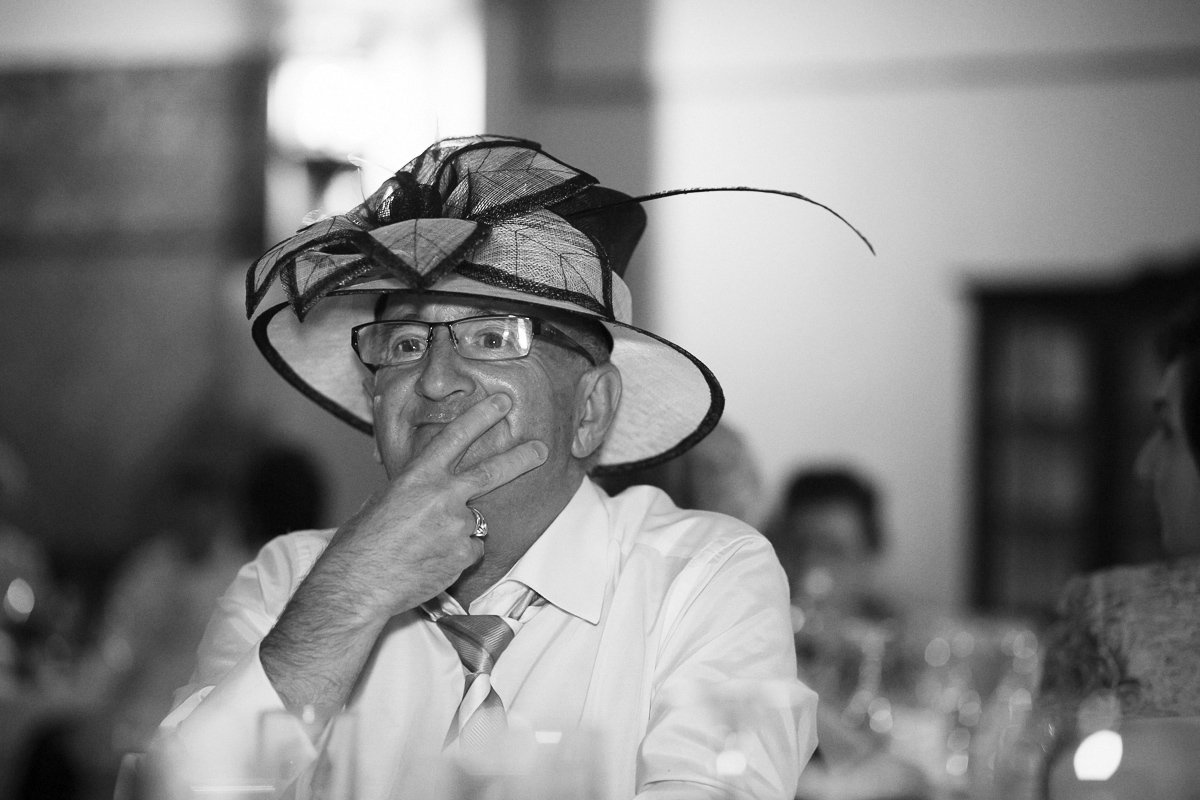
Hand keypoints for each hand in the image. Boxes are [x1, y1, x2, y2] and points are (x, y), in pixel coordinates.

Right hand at [319, 392, 547, 616]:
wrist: (359, 583)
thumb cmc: (363, 542)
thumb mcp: (382, 498)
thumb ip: (409, 483)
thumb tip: (415, 472)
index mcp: (419, 476)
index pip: (456, 437)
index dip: (482, 416)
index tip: (502, 403)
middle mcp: (442, 495)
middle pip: (492, 472)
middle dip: (520, 458)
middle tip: (541, 449)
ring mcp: (457, 525)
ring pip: (474, 521)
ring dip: (459, 530)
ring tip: (426, 545)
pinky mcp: (464, 554)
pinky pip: (472, 549)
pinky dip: (458, 554)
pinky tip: (432, 561)